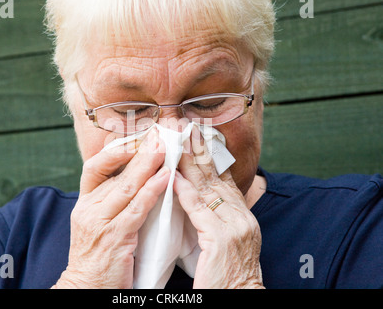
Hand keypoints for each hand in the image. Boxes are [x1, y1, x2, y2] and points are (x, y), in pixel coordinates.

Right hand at [53, 128, 169, 288]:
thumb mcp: (98, 222)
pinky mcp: (115, 238)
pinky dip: (152, 191)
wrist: (86, 287)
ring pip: (126, 186)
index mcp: (85, 202)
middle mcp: (89, 208)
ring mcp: (100, 223)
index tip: (137, 138)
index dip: (115, 150)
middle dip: (139, 150)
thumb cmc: (97, 255)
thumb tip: (137, 176)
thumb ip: (112, 199)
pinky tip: (166, 178)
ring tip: (165, 149)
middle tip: (159, 134)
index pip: (94, 166)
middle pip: (115, 172)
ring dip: (148, 165)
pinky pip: (136, 209)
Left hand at [174, 127, 263, 288]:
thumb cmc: (227, 277)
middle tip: (186, 127)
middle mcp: (241, 217)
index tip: (198, 136)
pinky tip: (175, 176)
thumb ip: (214, 220)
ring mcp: (234, 227)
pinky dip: (186, 191)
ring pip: (208, 187)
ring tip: (177, 140)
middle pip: (217, 176)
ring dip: (190, 162)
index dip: (210, 157)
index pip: (224, 179)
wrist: (241, 299)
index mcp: (242, 217)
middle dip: (199, 150)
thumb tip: (196, 200)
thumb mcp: (225, 243)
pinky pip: (199, 210)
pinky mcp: (221, 239)